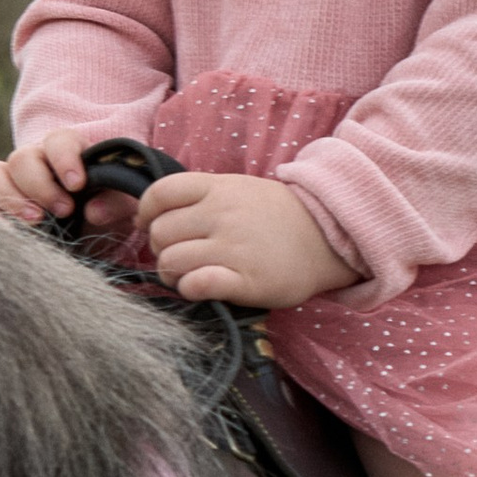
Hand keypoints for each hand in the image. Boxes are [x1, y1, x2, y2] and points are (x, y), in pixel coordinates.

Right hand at [0, 130, 137, 235]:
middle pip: (22, 158)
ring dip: (10, 198)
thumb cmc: (107, 212)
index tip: (78, 185)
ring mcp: (11, 183)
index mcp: (66, 150)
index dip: (64, 159)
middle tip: (64, 211)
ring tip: (35, 222)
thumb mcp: (124, 206)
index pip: (58, 140)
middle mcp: (34, 161)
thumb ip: (117, 203)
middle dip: (40, 185)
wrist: (93, 236)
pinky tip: (14, 236)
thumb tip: (93, 211)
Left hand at [135, 171, 355, 308]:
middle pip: (160, 233)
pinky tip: (200, 287)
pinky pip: (197, 284)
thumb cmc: (276, 217)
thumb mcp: (239, 190)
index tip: (151, 225)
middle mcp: (222, 214)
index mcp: (218, 188)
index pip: (160, 192)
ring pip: (171, 261)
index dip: (147, 212)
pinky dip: (189, 288)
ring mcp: (234, 247)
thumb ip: (201, 198)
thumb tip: (154, 216)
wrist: (329, 237)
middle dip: (160, 249)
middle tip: (178, 256)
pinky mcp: (246, 280)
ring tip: (189, 275)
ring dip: (172, 274)